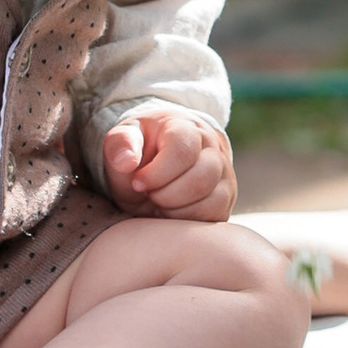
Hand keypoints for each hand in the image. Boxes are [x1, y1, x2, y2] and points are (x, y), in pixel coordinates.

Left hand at [102, 109, 237, 222]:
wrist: (159, 161)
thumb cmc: (140, 151)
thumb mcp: (122, 141)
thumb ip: (120, 144)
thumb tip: (126, 161)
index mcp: (187, 127)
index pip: (183, 151)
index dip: (156, 174)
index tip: (137, 182)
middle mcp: (213, 148)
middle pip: (200, 178)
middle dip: (166, 195)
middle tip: (149, 194)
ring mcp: (224, 173)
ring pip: (211, 200)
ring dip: (176, 209)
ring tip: (159, 201)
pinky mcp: (226, 198)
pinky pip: (214, 217)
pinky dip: (188, 221)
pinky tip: (171, 212)